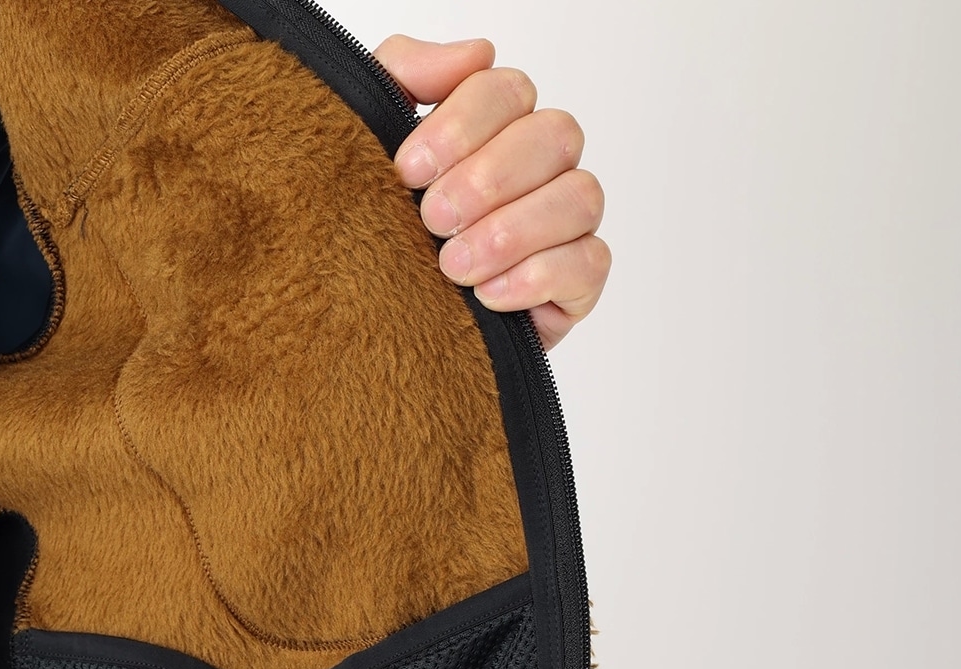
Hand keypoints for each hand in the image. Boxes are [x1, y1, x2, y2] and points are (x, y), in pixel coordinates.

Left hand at [374, 35, 609, 350]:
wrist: (379, 326)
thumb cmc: (379, 229)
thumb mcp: (372, 143)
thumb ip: (407, 75)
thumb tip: (477, 52)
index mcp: (495, 125)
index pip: (507, 90)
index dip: (461, 124)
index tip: (409, 170)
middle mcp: (539, 166)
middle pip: (555, 135)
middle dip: (488, 179)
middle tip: (433, 220)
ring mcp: (564, 224)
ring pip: (580, 196)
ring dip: (513, 230)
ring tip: (454, 266)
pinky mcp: (576, 282)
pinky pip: (588, 263)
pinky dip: (536, 276)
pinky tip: (487, 295)